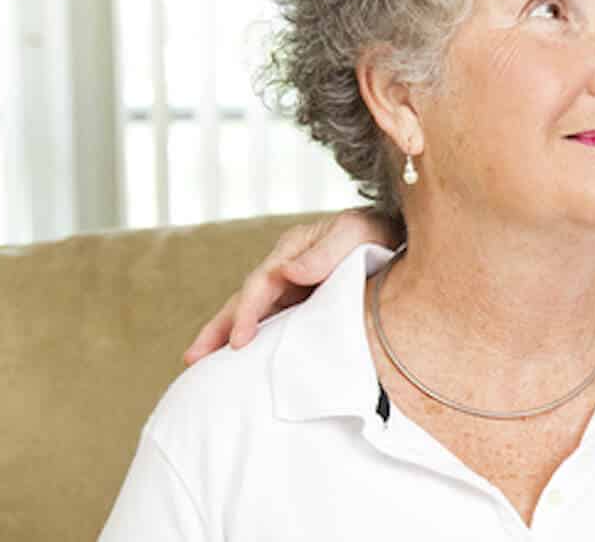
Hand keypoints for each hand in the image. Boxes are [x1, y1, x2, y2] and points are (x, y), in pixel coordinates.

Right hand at [181, 208, 396, 364]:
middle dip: (219, 328)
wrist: (400, 238)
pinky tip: (240, 361)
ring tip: (199, 364)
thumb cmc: (379, 230)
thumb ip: (326, 251)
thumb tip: (288, 272)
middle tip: (193, 358)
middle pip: (245, 299)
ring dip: (227, 336)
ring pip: (253, 313)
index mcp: (293, 249)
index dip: (247, 313)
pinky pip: (272, 322)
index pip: (260, 284)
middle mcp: (285, 267)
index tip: (238, 341)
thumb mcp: (357, 232)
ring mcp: (291, 286)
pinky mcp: (302, 302)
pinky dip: (253, 338)